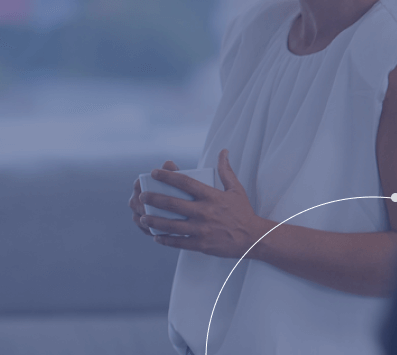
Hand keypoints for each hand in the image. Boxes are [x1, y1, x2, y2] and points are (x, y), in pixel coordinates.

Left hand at [140, 149, 269, 258]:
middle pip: (173, 204)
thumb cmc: (243, 212)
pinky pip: (179, 242)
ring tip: (143, 218)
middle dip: (154, 199)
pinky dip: (166, 240)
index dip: (167, 176)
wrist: (254, 238)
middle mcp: (204, 212)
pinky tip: (156, 237)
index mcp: (211, 196)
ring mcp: (202, 229)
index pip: (185, 183)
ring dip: (154, 221)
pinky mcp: (202, 245)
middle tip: (142, 197)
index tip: (154, 173)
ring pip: (172, 225)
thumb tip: (223, 151)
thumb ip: (226, 170)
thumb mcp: (236, 189)